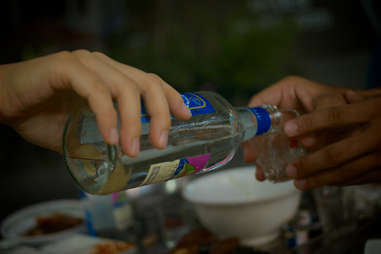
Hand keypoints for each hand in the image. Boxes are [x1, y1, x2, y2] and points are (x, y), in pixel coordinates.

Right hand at [0, 50, 190, 154]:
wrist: (3, 103)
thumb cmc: (41, 115)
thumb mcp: (82, 130)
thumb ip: (103, 137)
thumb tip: (126, 158)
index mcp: (111, 76)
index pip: (149, 81)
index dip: (170, 96)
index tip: (185, 116)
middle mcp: (103, 66)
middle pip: (144, 83)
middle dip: (160, 112)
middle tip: (161, 142)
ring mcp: (86, 64)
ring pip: (124, 87)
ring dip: (133, 121)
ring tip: (134, 149)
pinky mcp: (66, 67)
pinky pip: (95, 91)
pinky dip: (107, 116)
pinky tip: (111, 138)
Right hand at [243, 76, 350, 180]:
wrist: (356, 117)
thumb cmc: (343, 103)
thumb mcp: (329, 105)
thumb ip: (316, 120)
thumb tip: (305, 143)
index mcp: (285, 91)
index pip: (258, 103)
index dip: (251, 121)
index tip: (247, 138)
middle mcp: (283, 106)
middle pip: (261, 125)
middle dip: (255, 144)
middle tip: (252, 159)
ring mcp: (287, 123)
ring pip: (269, 140)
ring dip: (264, 157)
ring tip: (261, 172)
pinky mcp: (293, 138)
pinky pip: (281, 149)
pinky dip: (278, 161)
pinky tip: (275, 173)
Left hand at [283, 94, 380, 188]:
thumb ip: (364, 98)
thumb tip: (344, 97)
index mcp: (375, 111)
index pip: (336, 116)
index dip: (310, 123)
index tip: (288, 128)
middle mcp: (378, 136)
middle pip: (337, 153)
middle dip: (310, 163)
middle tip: (289, 169)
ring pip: (346, 171)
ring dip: (320, 179)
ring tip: (297, 182)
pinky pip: (358, 178)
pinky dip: (338, 181)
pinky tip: (320, 183)